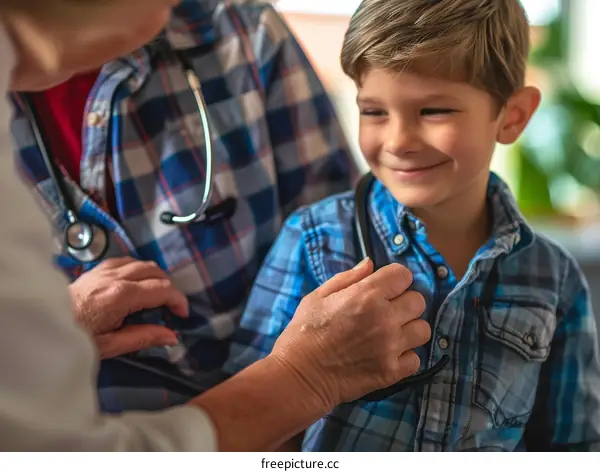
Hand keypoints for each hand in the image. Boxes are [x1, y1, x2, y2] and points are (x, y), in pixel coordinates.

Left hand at [68, 257, 188, 358]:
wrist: (43, 326)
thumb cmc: (75, 337)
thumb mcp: (110, 345)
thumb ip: (143, 337)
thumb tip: (171, 336)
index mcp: (122, 295)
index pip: (163, 289)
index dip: (178, 300)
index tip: (182, 314)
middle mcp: (116, 276)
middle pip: (156, 271)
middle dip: (169, 288)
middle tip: (171, 307)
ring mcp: (105, 269)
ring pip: (142, 263)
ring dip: (155, 276)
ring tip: (157, 296)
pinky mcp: (96, 269)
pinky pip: (126, 261)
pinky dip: (138, 269)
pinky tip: (137, 283)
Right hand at [269, 258, 429, 409]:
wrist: (300, 375)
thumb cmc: (304, 333)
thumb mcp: (318, 296)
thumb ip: (347, 278)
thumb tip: (370, 264)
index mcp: (366, 295)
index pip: (403, 275)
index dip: (395, 279)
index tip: (386, 287)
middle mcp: (384, 318)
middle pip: (418, 301)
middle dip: (404, 302)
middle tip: (387, 310)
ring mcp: (390, 347)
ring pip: (423, 330)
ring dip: (409, 329)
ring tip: (391, 333)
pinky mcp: (391, 371)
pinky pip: (415, 359)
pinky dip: (405, 356)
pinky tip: (388, 354)